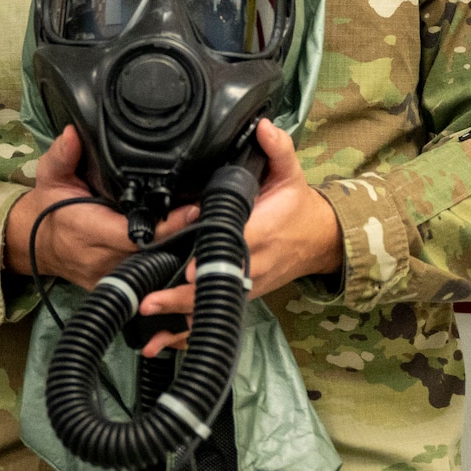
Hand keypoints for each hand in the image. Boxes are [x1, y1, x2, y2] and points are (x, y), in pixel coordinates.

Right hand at [4, 125, 197, 289]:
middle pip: (151, 251)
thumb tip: (73, 133)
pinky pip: (143, 275)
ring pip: (152, 265)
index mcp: (86, 229)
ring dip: (175, 247)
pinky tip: (181, 241)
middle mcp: (98, 257)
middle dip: (180, 233)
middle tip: (207, 210)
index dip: (167, 226)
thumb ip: (63, 155)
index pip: (134, 235)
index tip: (192, 209)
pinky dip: (161, 259)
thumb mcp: (50, 175)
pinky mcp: (110, 283)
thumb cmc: (48, 206)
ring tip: (200, 223)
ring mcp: (106, 275)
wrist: (34, 242)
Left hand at [138, 118, 343, 355]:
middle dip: (183, 296)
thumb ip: (277, 148)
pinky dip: (188, 334)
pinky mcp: (243, 296)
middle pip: (216, 283)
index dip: (208, 257)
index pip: (234, 246)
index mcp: (262, 231)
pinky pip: (214, 317)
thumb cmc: (298, 207)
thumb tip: (261, 125)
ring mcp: (247, 285)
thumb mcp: (292, 173)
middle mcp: (253, 264)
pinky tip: (162, 345)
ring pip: (212, 306)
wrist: (318, 240)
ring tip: (151, 330)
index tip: (185, 265)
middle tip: (152, 301)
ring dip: (181, 321)